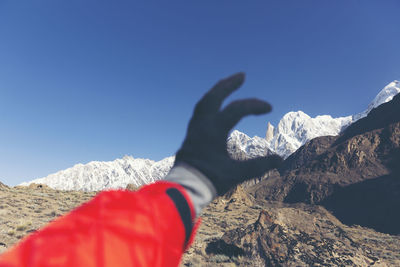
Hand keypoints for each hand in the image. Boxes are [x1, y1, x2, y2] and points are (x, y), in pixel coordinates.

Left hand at [175, 72, 281, 195]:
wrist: (185, 187)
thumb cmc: (210, 180)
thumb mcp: (237, 173)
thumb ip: (259, 166)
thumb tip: (281, 160)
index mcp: (213, 130)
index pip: (236, 109)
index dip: (254, 105)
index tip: (269, 108)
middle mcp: (202, 125)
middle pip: (214, 96)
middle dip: (229, 84)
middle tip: (242, 75)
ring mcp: (194, 128)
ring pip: (204, 102)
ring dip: (217, 91)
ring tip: (228, 84)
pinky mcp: (191, 133)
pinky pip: (200, 110)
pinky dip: (210, 102)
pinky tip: (216, 104)